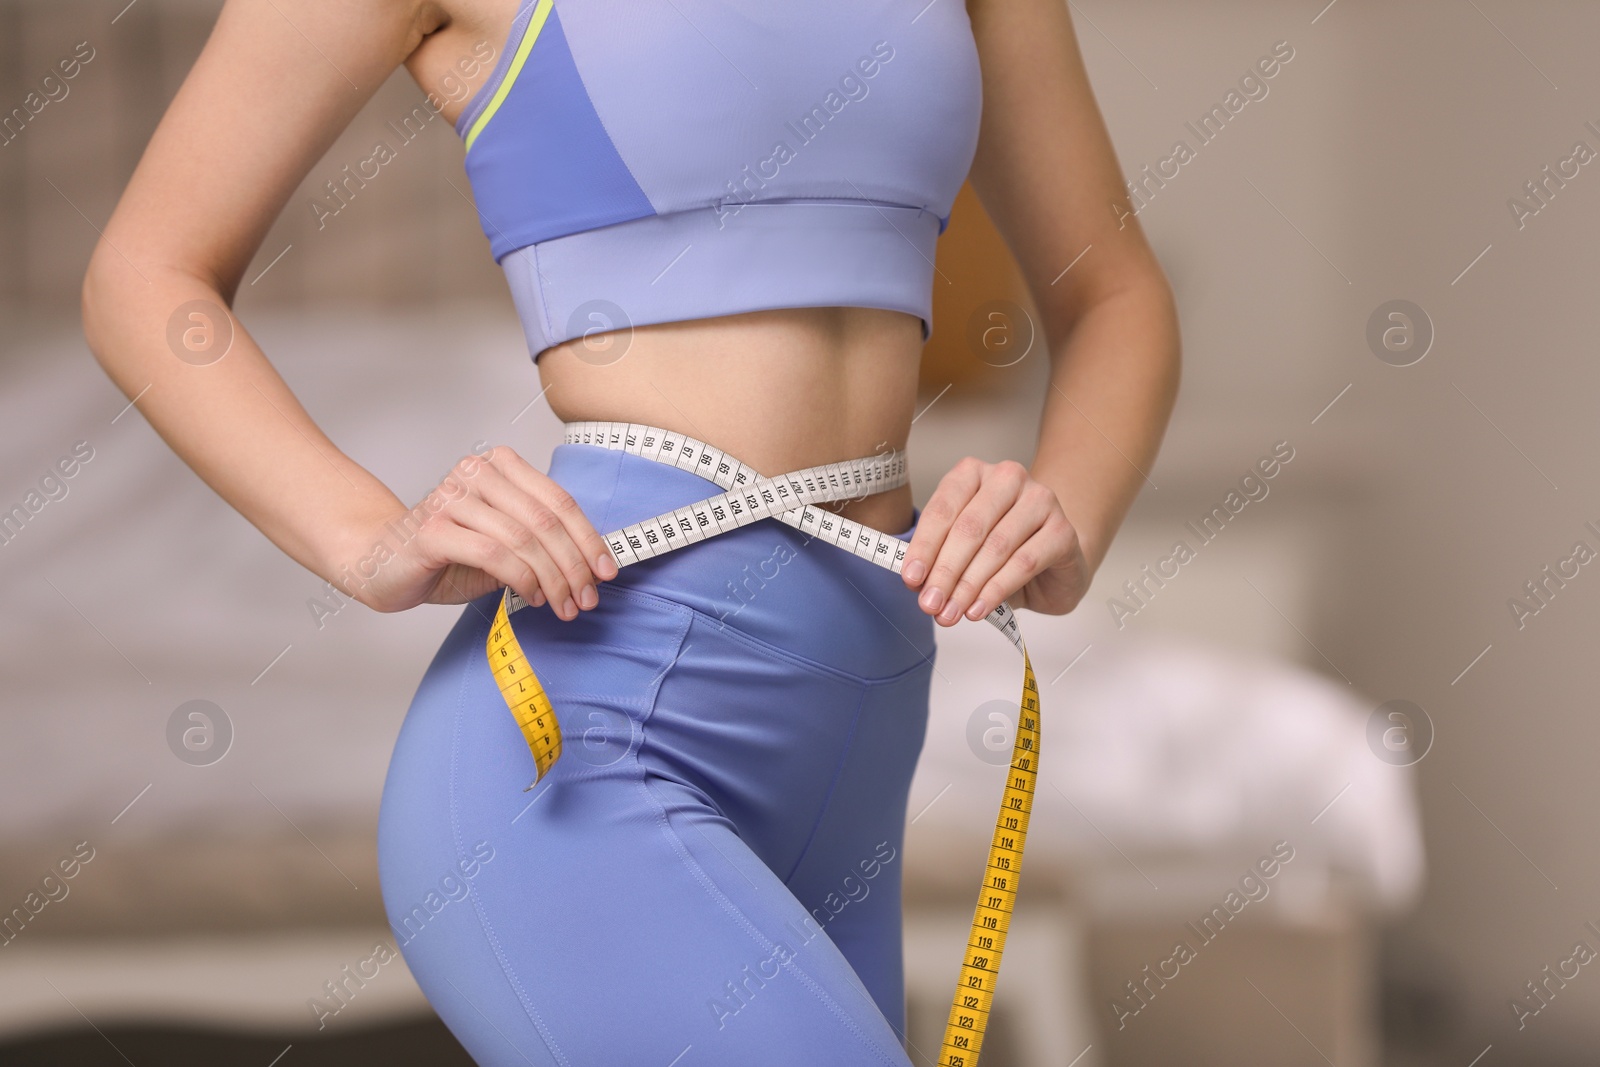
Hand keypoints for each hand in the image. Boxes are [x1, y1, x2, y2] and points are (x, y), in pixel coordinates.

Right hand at [336, 445, 617, 618]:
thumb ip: (540, 541)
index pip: (559, 502)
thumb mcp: (506, 543)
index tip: (606, 572)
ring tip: (562, 606)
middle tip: (586, 600)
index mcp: (499, 466)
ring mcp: (452, 498)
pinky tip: (530, 597)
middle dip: (575, 566)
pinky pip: (494, 554)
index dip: (589, 539)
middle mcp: (476, 473)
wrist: (381, 563)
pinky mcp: (433, 530)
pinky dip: (522, 579)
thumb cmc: (448, 554)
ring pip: (525, 539)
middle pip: (547, 521)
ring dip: (552, 580)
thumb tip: (593, 562)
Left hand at [901, 458, 1087, 623]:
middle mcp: (1007, 478)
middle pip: (969, 527)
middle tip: (930, 603)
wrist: (1055, 565)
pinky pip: (1024, 563)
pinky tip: (979, 609)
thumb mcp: (963, 552)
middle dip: (945, 571)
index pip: (943, 508)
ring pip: (996, 546)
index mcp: (974, 474)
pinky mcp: (1062, 529)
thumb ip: (940, 559)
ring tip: (951, 612)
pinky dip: (997, 590)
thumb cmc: (1004, 553)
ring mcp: (1040, 500)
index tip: (911, 579)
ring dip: (968, 585)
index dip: (924, 546)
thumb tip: (916, 582)